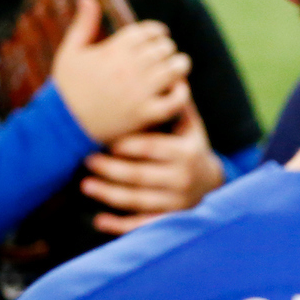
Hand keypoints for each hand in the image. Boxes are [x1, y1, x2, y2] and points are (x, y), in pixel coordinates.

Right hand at [52, 0, 191, 143]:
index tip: (159, 34)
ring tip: (178, 65)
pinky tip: (178, 88)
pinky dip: (181, 92)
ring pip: (174, 70)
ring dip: (180, 65)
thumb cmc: (68, 87)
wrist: (62, 127)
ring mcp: (138, 93)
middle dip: (167, 48)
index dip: (156, 30)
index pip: (146, 31)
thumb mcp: (70, 52)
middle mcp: (127, 70)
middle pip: (163, 49)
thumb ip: (83, 23)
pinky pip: (175, 100)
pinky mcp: (144, 114)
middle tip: (166, 52)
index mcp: (111, 51)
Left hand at [81, 96, 224, 234]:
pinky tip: (99, 221)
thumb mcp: (191, 127)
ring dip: (108, 193)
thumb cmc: (192, 148)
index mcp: (187, 152)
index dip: (126, 145)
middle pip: (140, 175)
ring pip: (137, 200)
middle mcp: (183, 179)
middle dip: (110, 168)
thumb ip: (178, 105)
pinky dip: (119, 226)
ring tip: (85, 184)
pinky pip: (142, 225)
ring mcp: (177, 202)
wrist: (213, 183)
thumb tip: (171, 73)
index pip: (152, 147)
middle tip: (87, 159)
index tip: (105, 139)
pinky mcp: (170, 220)